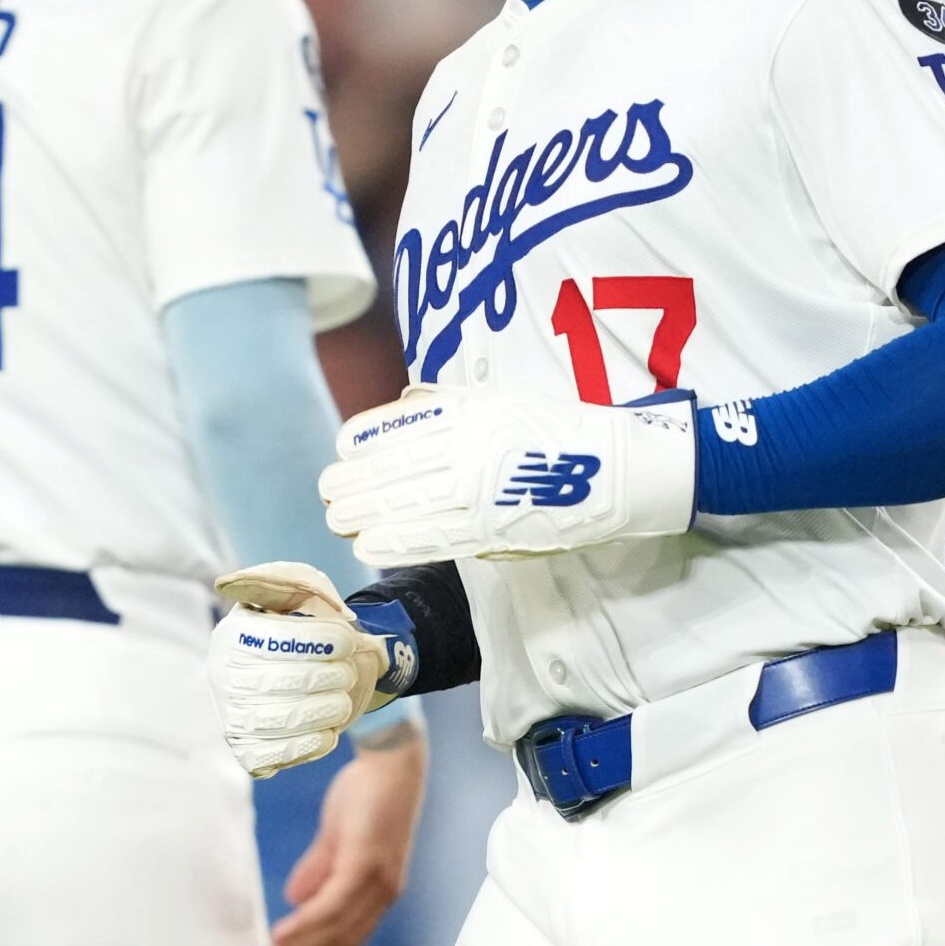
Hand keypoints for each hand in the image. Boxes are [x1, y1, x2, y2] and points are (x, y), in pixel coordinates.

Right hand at [210, 563, 410, 776]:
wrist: (306, 669)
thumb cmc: (303, 624)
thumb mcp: (298, 591)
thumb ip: (285, 582)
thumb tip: (231, 584)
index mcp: (235, 633)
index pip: (277, 639)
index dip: (320, 640)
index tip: (348, 639)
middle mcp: (224, 675)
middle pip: (281, 681)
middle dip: (328, 676)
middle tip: (348, 672)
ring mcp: (232, 714)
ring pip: (280, 721)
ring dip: (324, 711)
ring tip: (342, 701)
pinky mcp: (246, 747)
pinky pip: (273, 755)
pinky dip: (307, 746)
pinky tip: (328, 733)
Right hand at [255, 734, 425, 945]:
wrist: (391, 759)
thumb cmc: (366, 795)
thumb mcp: (336, 840)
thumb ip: (318, 871)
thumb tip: (295, 900)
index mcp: (377, 893)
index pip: (346, 942)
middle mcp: (382, 895)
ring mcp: (376, 881)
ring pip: (333, 931)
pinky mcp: (365, 863)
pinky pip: (331, 905)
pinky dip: (305, 925)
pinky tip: (280, 937)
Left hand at [320, 385, 696, 567]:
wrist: (617, 467)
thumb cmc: (558, 431)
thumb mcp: (503, 400)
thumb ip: (453, 407)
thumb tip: (403, 413)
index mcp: (470, 412)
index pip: (401, 428)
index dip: (365, 441)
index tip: (342, 449)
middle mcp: (469, 448)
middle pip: (394, 469)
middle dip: (353, 483)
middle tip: (327, 492)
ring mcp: (479, 491)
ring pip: (406, 504)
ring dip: (364, 514)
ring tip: (337, 519)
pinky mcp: (493, 529)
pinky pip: (434, 538)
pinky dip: (397, 542)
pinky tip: (369, 545)